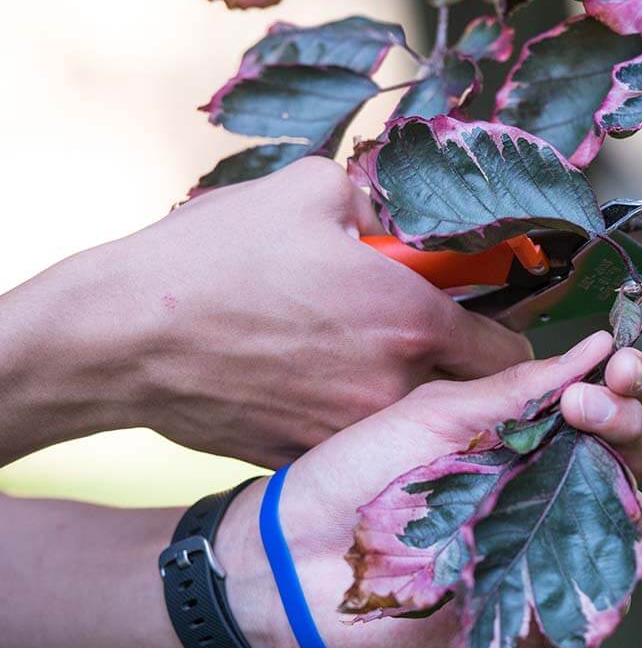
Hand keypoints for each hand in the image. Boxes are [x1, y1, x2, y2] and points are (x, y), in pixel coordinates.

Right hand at [0, 157, 531, 466]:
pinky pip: (349, 440)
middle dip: (455, 368)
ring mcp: (348, 433)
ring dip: (397, 393)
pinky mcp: (303, 458)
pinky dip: (344, 416)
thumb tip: (392, 224)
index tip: (489, 327)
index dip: (509, 340)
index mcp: (412, 320)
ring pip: (406, 422)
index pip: (512, 356)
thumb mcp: (310, 189)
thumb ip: (376, 205)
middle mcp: (394, 388)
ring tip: (343, 355)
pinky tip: (301, 383)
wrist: (122, 335)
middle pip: (465, 395)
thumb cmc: (215, 256)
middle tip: (414, 337)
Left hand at [216, 331, 641, 647]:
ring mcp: (548, 547)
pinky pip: (599, 599)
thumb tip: (601, 343)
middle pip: (634, 460)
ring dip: (633, 505)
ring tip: (597, 490)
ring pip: (633, 530)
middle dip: (631, 429)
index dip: (628, 384)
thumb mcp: (442, 413)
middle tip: (590, 412)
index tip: (616, 372)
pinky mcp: (537, 609)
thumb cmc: (362, 472)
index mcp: (532, 432)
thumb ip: (522, 387)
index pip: (609, 403)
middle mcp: (551, 486)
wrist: (302, 557)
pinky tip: (582, 554)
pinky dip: (608, 580)